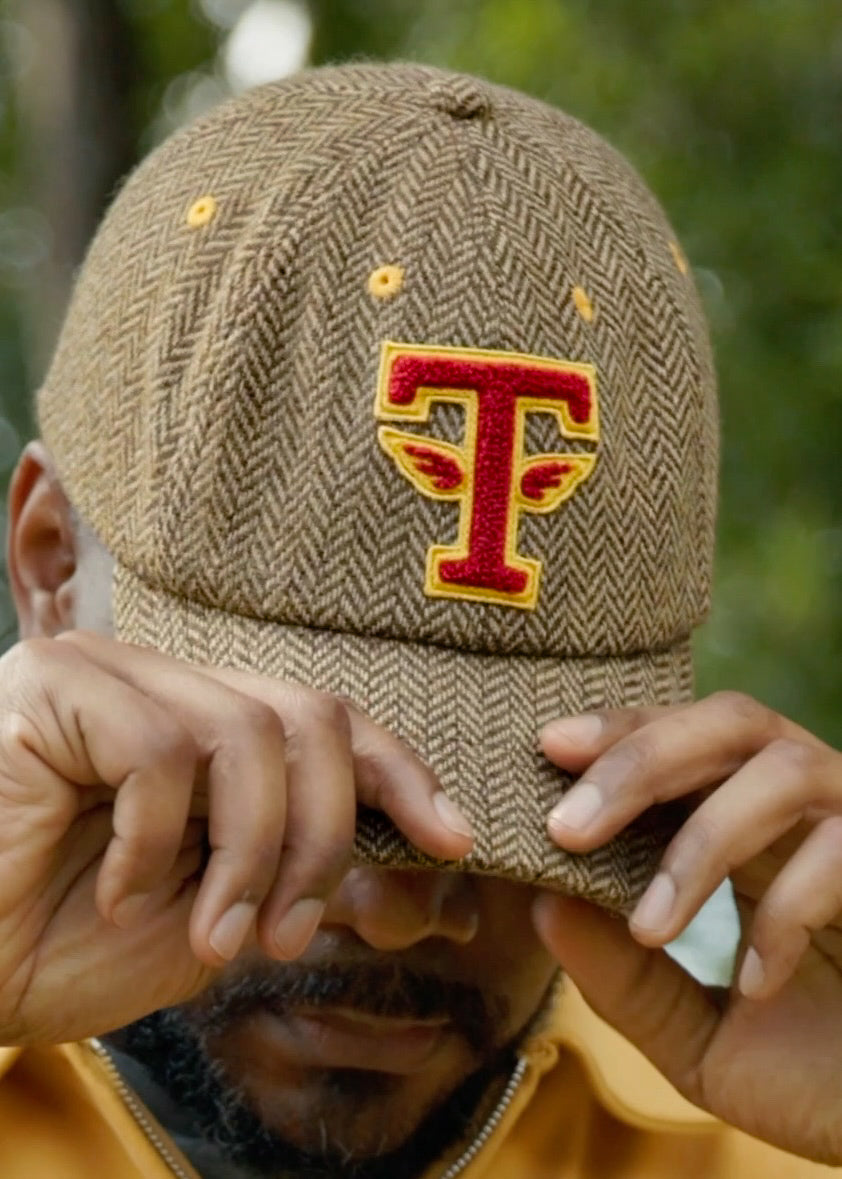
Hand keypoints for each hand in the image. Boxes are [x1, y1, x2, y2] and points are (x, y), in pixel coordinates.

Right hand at [0, 632, 471, 1044]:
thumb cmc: (66, 948)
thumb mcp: (216, 920)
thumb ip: (300, 879)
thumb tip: (413, 864)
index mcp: (205, 729)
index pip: (327, 719)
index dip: (398, 772)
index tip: (453, 839)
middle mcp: (164, 685)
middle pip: (309, 716)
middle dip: (324, 834)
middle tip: (290, 933)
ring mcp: (109, 676)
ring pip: (247, 733)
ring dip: (253, 856)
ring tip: (215, 937)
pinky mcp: (55, 687)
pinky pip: (160, 749)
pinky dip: (158, 843)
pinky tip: (117, 894)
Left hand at [533, 692, 841, 1163]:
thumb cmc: (816, 1075)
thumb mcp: (697, 1037)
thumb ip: (625, 979)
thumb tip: (539, 903)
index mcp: (753, 826)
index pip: (685, 741)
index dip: (621, 732)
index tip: (550, 747)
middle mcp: (809, 811)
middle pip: (731, 721)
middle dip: (641, 762)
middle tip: (567, 826)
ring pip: (785, 770)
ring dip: (703, 842)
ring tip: (649, 925)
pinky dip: (788, 910)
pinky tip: (753, 981)